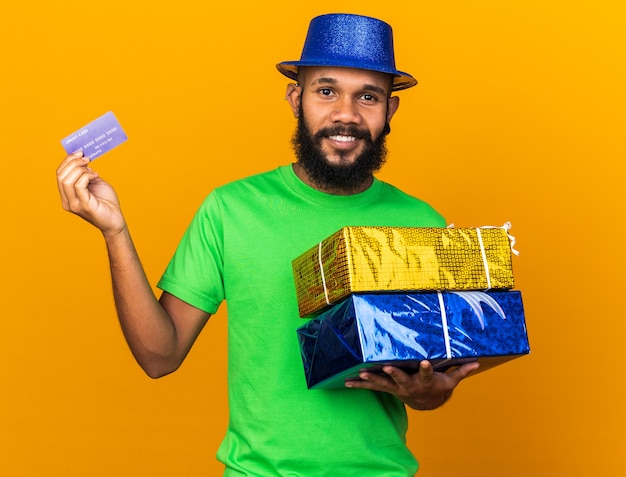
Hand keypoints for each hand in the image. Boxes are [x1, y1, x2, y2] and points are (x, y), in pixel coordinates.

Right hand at [56, 151, 125, 237]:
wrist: (116, 220)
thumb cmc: (106, 202)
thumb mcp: (94, 183)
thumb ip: (86, 174)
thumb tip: (82, 159)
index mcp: (67, 195)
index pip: (59, 174)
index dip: (67, 161)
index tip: (79, 152)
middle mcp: (67, 201)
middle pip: (61, 175)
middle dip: (73, 162)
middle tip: (86, 158)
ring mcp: (74, 204)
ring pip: (67, 180)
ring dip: (80, 169)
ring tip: (92, 169)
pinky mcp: (84, 206)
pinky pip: (79, 186)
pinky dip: (86, 176)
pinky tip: (95, 176)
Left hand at [345, 360, 479, 409]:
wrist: (425, 402)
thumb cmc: (437, 386)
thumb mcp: (450, 380)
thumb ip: (461, 371)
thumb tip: (477, 363)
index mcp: (425, 380)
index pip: (427, 373)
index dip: (427, 368)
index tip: (426, 362)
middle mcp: (409, 384)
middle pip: (401, 379)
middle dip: (394, 374)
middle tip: (387, 368)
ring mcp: (396, 388)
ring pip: (383, 383)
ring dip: (371, 379)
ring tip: (360, 374)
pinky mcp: (387, 388)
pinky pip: (371, 387)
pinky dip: (359, 384)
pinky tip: (347, 381)